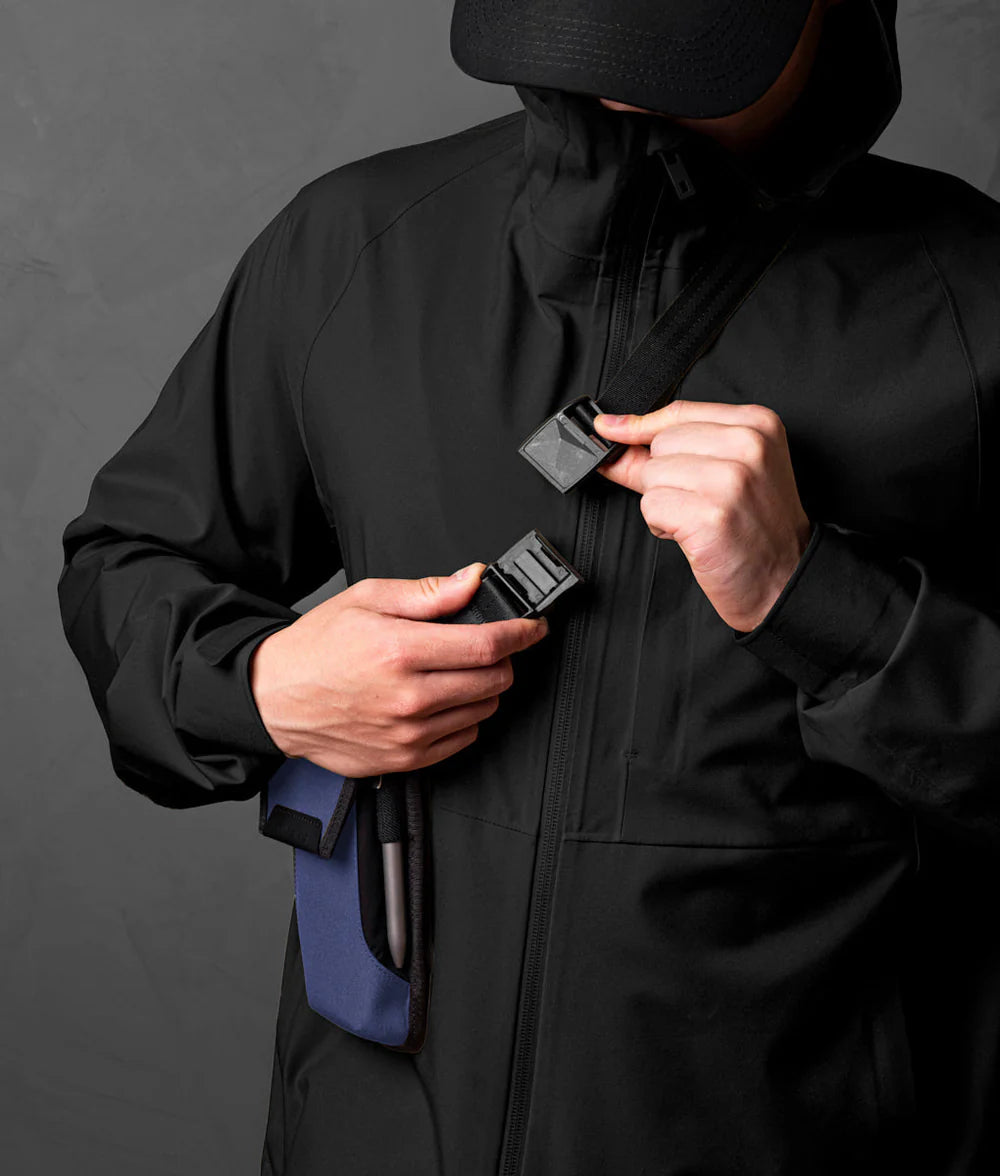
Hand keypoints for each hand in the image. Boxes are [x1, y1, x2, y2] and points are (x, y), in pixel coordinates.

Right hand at [249, 565, 548, 776]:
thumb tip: (472, 579)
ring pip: (484, 710)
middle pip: (494, 679)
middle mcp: (409, 696)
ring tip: (454, 671)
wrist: (274, 699)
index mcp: (400, 650)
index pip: (487, 644)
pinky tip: (441, 700)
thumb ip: (428, 593)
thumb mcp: (367, 599)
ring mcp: (409, 733)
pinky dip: (465, 718)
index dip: (522, 633)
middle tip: (487, 646)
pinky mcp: (406, 758)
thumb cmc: (317, 648)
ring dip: (484, 688)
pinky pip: (464, 739)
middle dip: (503, 658)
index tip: (534, 627)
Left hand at [593, 400, 813, 631]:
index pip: (678, 412)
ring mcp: (730, 480)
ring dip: (663, 503)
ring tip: (698, 518)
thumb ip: (670, 450)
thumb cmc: (756, 527)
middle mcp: (747, 446)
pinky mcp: (710, 515)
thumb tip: (614, 434)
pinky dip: (662, 525)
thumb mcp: (728, 472)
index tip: (611, 429)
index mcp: (756, 425)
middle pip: (661, 444)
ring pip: (652, 475)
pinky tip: (692, 534)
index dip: (639, 426)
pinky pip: (651, 506)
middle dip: (663, 476)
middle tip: (697, 501)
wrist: (784, 577)